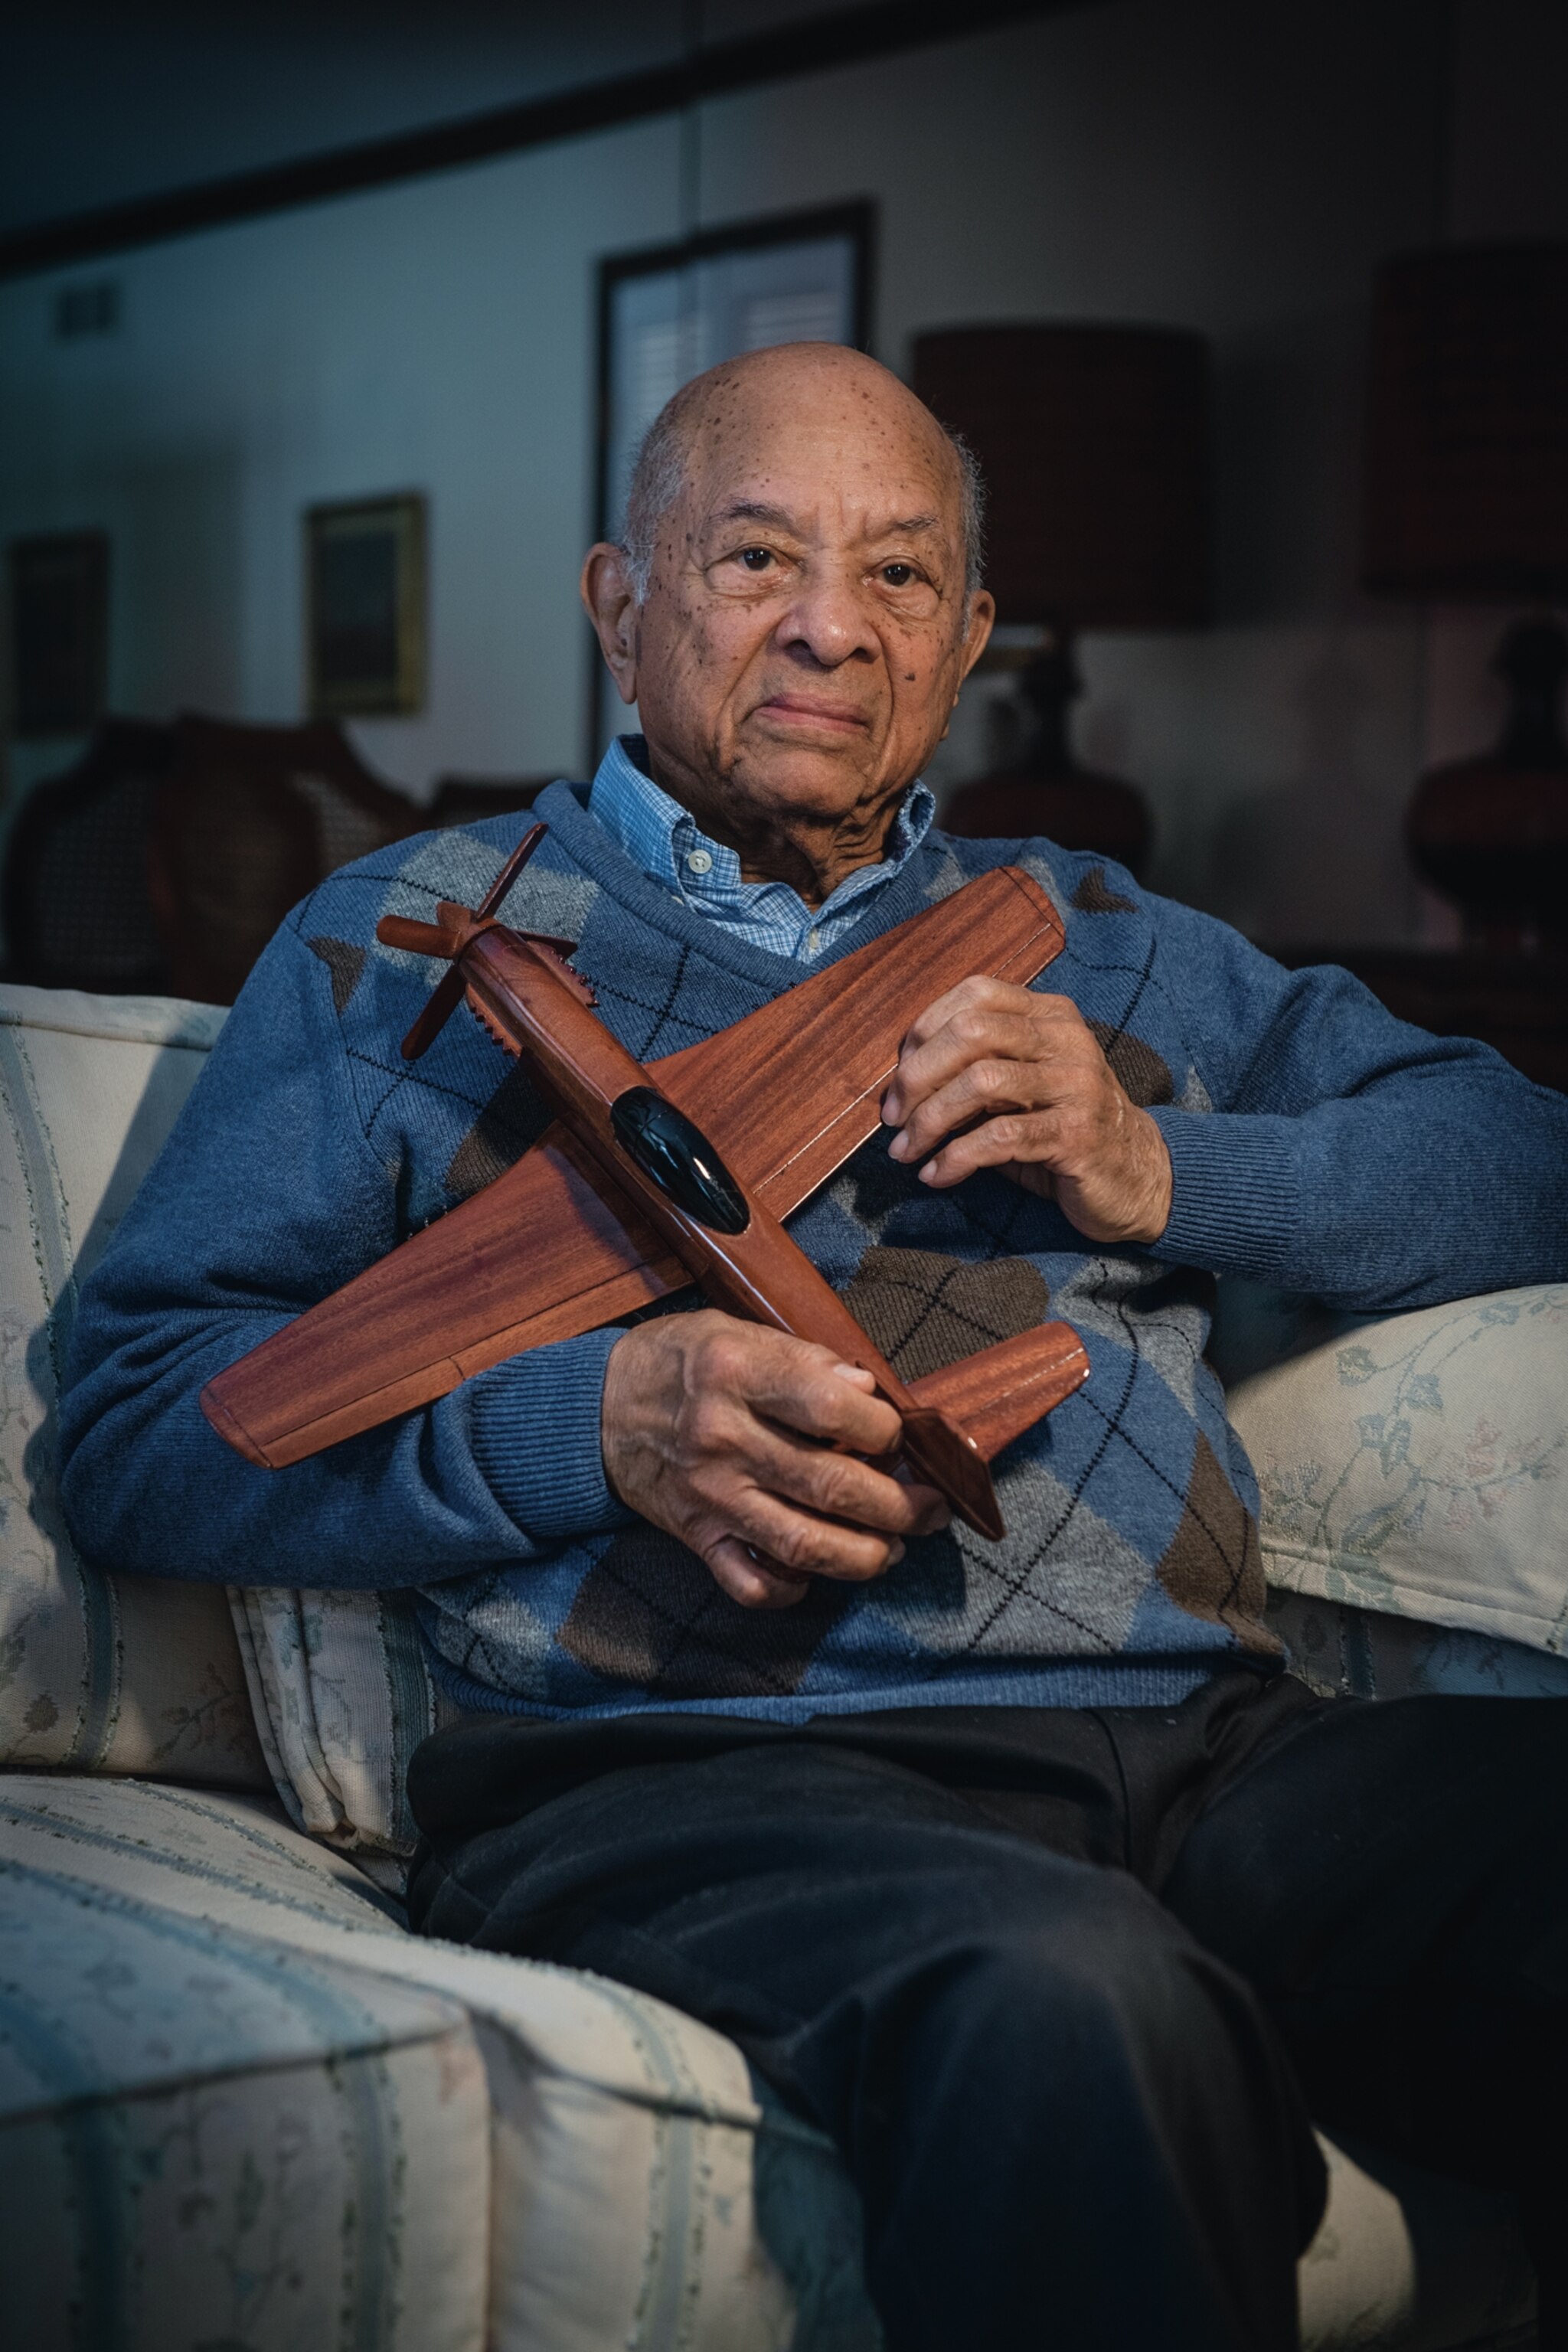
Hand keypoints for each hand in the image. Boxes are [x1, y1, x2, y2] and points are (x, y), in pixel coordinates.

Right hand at [601, 1310, 949, 1609]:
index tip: (901, 1435)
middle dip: (900, 1505)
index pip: (831, 1408)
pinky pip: (750, 1583)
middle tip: (930, 1507)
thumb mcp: (737, 1331)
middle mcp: (723, 1438)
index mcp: (737, 1373)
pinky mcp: (697, 1536)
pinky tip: (816, 1573)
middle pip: (832, 1485)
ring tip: (894, 1547)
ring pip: (803, 1544)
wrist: (598, 1408)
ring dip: (865, 1555)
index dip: (884, 1429)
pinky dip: (792, 1590)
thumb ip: (805, 1359)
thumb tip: (869, 1391)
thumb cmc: (681, 1362)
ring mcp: (710, 1495)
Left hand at [881, 977, 1173, 1243]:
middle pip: (971, 1032)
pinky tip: (937, 1174)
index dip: (925, 1029)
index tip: (898, 1074)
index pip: (976, 993)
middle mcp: (1066, 1040)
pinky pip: (1000, 1138)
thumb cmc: (1060, 1128)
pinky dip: (955, 1158)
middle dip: (917, 1076)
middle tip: (892, 1117)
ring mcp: (1076, 1085)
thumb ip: (975, 1068)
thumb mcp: (1020, 1087)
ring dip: (929, 1121)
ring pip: (981, 1082)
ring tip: (906, 1151)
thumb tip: (901, 1080)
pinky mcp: (1076, 1134)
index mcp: (1050, 1015)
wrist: (1135, 1175)